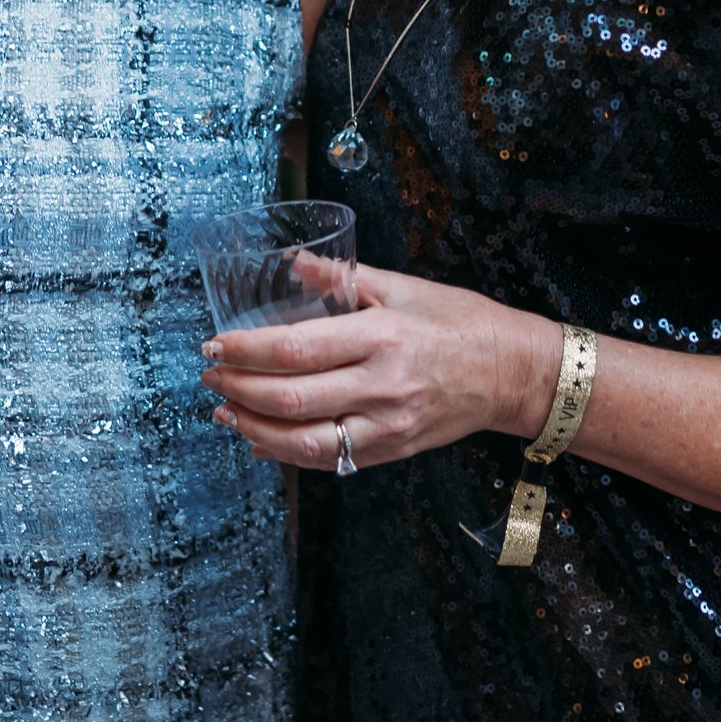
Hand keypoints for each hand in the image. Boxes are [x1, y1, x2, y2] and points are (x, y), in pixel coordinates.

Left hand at [202, 264, 558, 472]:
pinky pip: (329, 459)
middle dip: (238, 389)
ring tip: (224, 410)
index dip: (246, 350)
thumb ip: (342, 277)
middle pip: (290, 399)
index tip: (213, 344)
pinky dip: (287, 453)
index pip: (296, 349)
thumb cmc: (460, 321)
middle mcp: (382, 386)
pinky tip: (262, 439)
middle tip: (208, 375)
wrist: (512, 371)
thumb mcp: (402, 286)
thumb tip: (293, 262)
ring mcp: (387, 425)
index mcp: (382, 336)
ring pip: (303, 441)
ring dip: (253, 428)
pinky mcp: (391, 451)